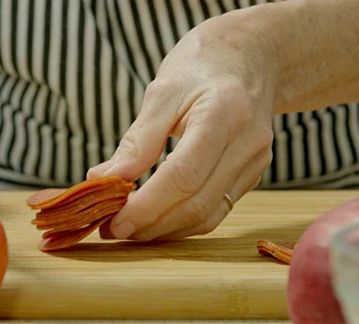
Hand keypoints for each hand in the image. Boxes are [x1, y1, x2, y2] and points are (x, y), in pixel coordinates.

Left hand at [87, 12, 276, 240]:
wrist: (248, 58)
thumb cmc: (200, 68)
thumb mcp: (162, 92)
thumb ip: (136, 140)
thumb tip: (103, 179)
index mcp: (224, 113)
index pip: (183, 176)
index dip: (146, 207)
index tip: (112, 222)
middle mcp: (248, 142)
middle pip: (197, 203)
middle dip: (151, 225)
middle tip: (113, 230)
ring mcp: (256, 161)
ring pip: (209, 215)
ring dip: (165, 230)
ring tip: (130, 229)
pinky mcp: (253, 174)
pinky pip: (217, 210)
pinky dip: (183, 221)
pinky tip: (157, 220)